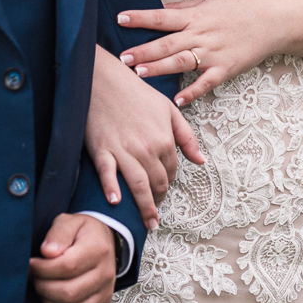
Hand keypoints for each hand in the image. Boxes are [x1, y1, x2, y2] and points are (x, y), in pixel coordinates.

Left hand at [30, 214, 115, 302]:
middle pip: (69, 292)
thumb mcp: (70, 221)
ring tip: (42, 285)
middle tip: (33, 276)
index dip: (44, 269)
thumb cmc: (83, 231)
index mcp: (98, 249)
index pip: (67, 266)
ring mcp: (105, 292)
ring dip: (49, 300)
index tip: (31, 264)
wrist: (104, 241)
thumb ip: (59, 233)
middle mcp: (105, 273)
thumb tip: (47, 252)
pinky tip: (51, 296)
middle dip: (43, 286)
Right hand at [87, 45, 203, 228]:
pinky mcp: (102, 150)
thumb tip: (200, 161)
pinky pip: (108, 175)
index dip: (168, 179)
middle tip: (156, 209)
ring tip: (149, 222)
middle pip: (157, 183)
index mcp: (163, 138)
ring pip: (138, 186)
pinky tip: (116, 202)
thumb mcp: (167, 109)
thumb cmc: (135, 92)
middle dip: (159, 198)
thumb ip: (186, 136)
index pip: (171, 170)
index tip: (163, 185)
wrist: (103, 79)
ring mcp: (123, 150)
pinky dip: (112, 190)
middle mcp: (146, 148)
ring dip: (145, 208)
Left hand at [117, 0, 284, 105]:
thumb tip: (161, 8)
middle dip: (143, 50)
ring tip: (139, 74)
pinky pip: (205, 83)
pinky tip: (177, 101)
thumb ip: (183, 8)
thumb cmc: (239, 8)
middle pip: (167, 43)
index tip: (120, 18)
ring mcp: (213, 53)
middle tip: (122, 57)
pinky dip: (192, 92)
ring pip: (181, 62)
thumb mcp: (209, 2)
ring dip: (160, 68)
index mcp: (195, 16)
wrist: (271, 20)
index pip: (162, 16)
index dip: (141, 18)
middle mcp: (201, 34)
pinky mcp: (225, 69)